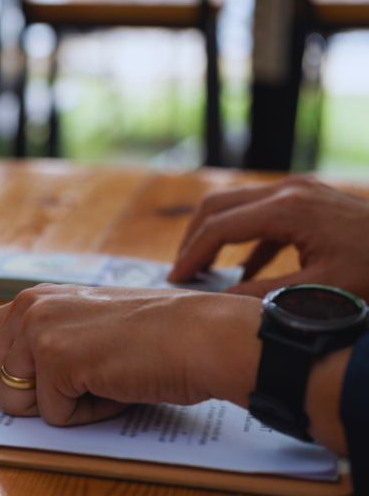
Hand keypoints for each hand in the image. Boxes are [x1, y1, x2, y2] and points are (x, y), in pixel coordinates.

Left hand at [0, 285, 262, 425]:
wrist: (201, 335)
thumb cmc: (154, 340)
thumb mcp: (85, 332)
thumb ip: (41, 348)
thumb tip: (2, 388)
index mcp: (33, 301)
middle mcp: (26, 310)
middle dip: (28, 398)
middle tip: (82, 380)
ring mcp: (37, 332)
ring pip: (16, 405)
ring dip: (62, 406)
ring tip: (104, 378)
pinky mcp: (54, 358)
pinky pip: (52, 416)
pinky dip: (86, 414)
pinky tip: (115, 384)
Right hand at [167, 178, 368, 298]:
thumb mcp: (321, 293)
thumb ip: (264, 296)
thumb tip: (220, 305)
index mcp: (287, 209)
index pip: (219, 227)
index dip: (191, 255)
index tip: (175, 282)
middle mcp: (289, 190)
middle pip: (218, 205)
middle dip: (193, 240)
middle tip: (180, 272)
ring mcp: (301, 190)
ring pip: (237, 205)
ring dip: (216, 237)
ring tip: (201, 272)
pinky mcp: (311, 199)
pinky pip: (262, 213)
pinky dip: (245, 239)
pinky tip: (243, 271)